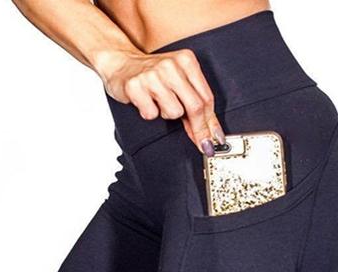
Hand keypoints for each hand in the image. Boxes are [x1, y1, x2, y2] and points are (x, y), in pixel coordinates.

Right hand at [96, 48, 223, 155]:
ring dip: (167, 114)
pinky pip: (151, 114)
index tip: (217, 140)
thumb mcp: (178, 81)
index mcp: (186, 60)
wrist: (120, 63)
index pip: (206, 97)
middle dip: (200, 130)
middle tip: (202, 144)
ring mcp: (153, 75)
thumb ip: (194, 102)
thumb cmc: (152, 75)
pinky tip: (145, 101)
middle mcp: (171, 65)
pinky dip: (149, 113)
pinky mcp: (135, 86)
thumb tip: (210, 133)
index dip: (212, 123)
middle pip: (195, 107)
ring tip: (158, 102)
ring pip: (174, 113)